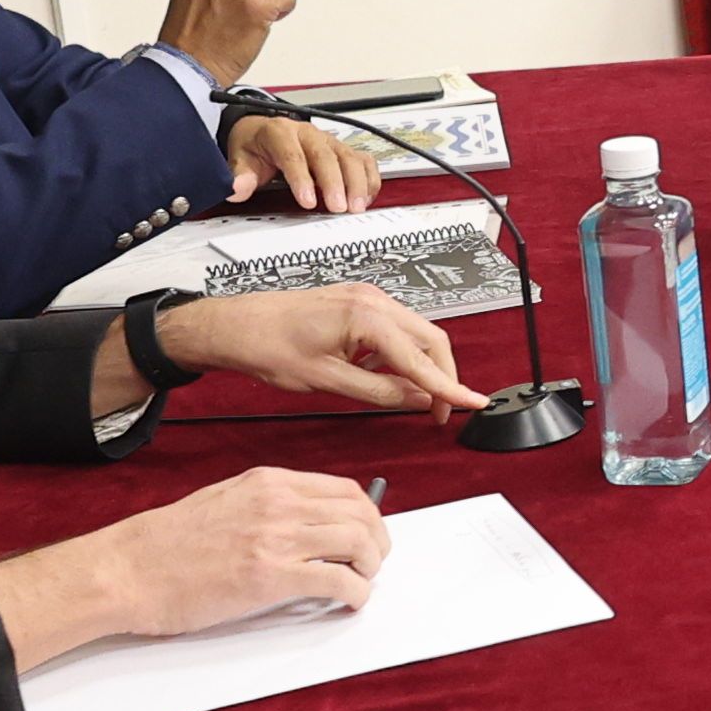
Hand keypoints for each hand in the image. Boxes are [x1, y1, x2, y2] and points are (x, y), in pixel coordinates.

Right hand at [0, 468, 389, 661]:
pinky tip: (348, 603)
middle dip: (378, 543)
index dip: (367, 517)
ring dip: (371, 569)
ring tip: (360, 584)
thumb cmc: (165, 545)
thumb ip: (267, 506)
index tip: (368, 536)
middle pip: (361, 514)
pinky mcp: (271, 577)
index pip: (344, 491)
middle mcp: (278, 503)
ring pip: (359, 544)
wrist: (128, 569)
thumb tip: (306, 522)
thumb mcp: (224, 502)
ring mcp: (276, 538)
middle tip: (372, 565)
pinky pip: (339, 582)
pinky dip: (356, 595)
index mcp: (268, 482)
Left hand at [161, 284, 483, 415]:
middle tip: (438, 412)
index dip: (451, 387)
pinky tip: (382, 374)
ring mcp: (367, 298)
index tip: (474, 404)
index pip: (422, 359)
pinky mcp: (358, 302)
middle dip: (442, 376)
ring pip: (416, 334)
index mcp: (367, 317)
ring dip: (421, 366)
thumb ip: (379, 391)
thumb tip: (417, 399)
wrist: (237, 326)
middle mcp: (373, 300)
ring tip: (409, 398)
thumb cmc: (269, 347)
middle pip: (431, 340)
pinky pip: (396, 329)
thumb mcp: (327, 381)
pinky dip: (400, 354)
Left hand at [220, 108, 381, 214]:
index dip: (301, 178)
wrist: (262, 131)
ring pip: (349, 156)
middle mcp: (308, 134)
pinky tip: (365, 198)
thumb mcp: (240, 158)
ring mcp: (328, 141)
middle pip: (325, 155)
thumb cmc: (255, 145)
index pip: (292, 154)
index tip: (308, 200)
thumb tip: (237, 190)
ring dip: (356, 182)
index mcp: (280, 132)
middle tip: (338, 207)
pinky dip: (369, 179)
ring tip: (356, 207)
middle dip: (334, 182)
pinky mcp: (342, 150)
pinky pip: (363, 160)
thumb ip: (239, 176)